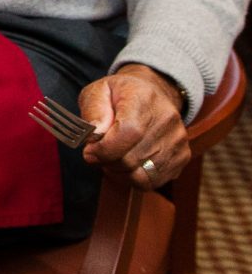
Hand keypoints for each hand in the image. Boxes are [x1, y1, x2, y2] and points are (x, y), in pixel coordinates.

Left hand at [78, 64, 189, 188]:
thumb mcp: (98, 91)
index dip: (105, 149)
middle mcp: (166, 120)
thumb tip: (96, 134)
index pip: (128, 132)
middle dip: (106, 161)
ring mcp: (177, 140)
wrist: (153, 93)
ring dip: (119, 172)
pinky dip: (134, 178)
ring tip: (112, 158)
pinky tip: (126, 164)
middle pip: (132, 158)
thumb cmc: (120, 94)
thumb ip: (94, 111)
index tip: (89, 151)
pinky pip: (153, 182)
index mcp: (143, 98)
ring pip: (142, 176)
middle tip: (97, 153)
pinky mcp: (183, 157)